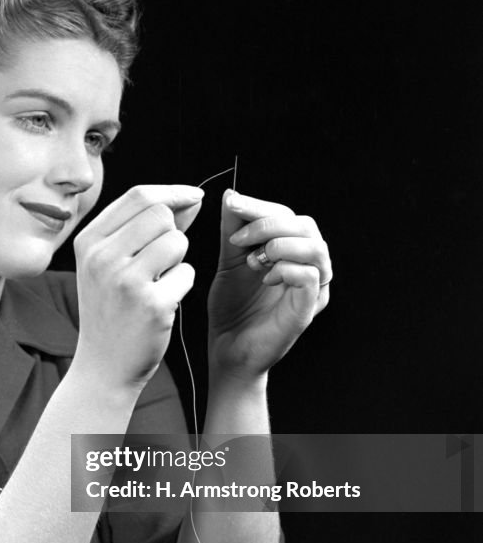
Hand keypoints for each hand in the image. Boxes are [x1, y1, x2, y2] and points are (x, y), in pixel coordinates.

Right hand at [73, 185, 203, 390]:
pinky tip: (163, 303)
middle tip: (162, 260)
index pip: (138, 195)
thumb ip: (145, 228)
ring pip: (178, 241)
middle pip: (161, 214)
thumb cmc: (112, 310)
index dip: (173, 192)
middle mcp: (102, 257)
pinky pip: (187, 273)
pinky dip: (182, 285)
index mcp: (88, 241)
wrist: (103, 366)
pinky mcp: (151, 305)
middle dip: (174, 231)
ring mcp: (125, 281)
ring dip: (179, 259)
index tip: (194, 197)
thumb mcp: (112, 264)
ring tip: (160, 281)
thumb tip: (190, 199)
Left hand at [207, 189, 331, 379]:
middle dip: (268, 224)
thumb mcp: (230, 260)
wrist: (227, 348)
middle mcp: (309, 267)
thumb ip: (233, 229)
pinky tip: (265, 278)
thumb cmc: (232, 307)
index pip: (288, 215)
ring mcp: (313, 289)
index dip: (260, 206)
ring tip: (253, 261)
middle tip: (237, 239)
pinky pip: (311, 276)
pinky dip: (285, 269)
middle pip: (306, 225)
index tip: (231, 205)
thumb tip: (231, 194)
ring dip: (279, 245)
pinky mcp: (308, 309)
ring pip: (315, 247)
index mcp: (293, 252)